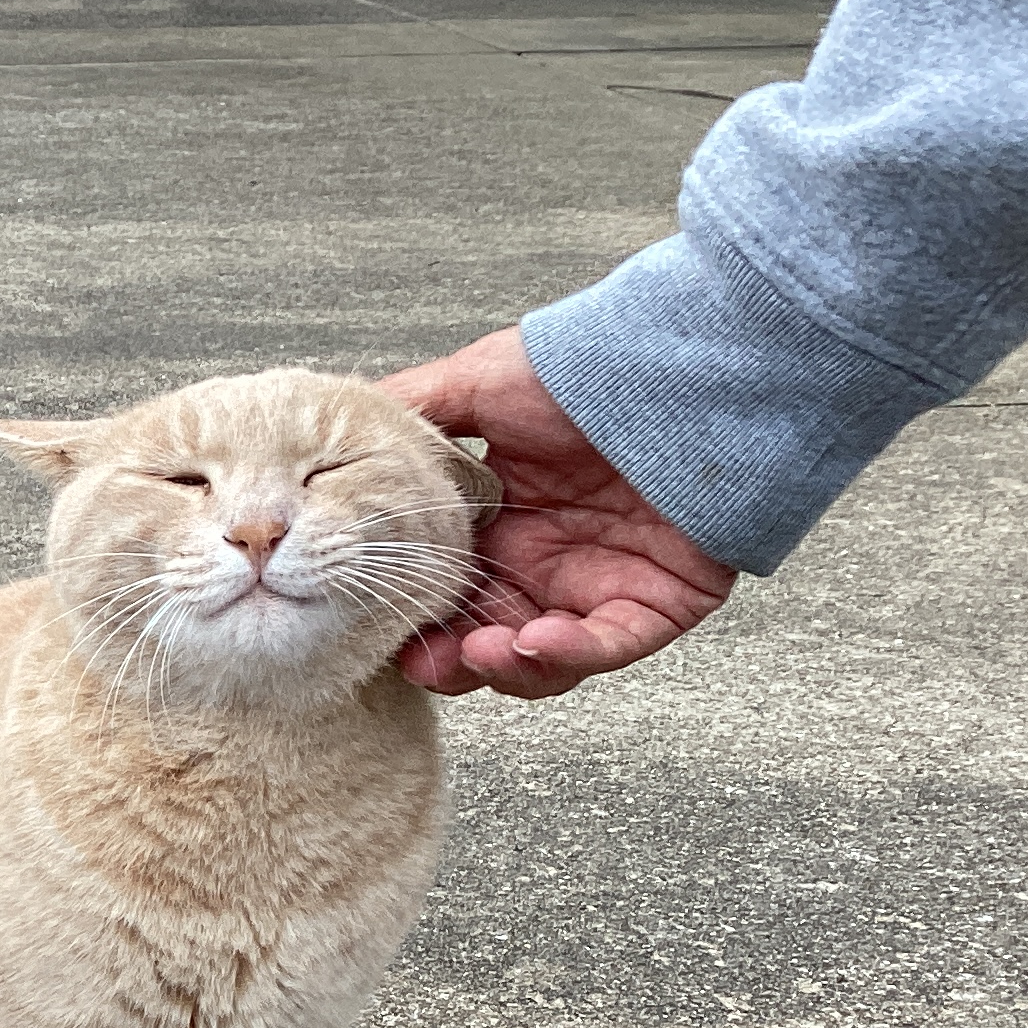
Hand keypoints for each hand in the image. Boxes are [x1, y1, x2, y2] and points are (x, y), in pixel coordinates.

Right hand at [379, 327, 736, 698]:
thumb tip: (334, 437)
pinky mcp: (659, 602)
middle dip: (448, 660)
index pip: (444, 589)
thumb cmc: (591, 364)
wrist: (693, 361)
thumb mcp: (480, 383)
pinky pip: (607, 646)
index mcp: (504, 520)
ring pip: (541, 657)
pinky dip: (568, 655)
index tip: (372, 625)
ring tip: (478, 652)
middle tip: (418, 663)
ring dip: (502, 666)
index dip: (408, 615)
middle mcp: (549, 559)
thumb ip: (411, 413)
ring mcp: (603, 584)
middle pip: (485, 636)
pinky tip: (533, 642)